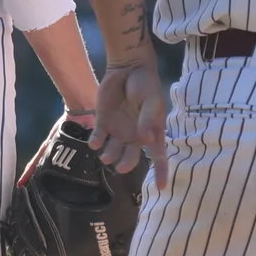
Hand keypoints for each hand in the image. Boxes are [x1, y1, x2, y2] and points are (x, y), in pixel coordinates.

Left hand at [89, 59, 166, 174]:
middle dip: (126, 164)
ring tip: (105, 156)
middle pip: (131, 157)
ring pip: (113, 151)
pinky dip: (96, 142)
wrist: (127, 68)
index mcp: (151, 132)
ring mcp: (118, 130)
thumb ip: (147, 118)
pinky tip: (94, 143)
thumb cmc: (145, 85)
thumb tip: (145, 138)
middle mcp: (134, 136)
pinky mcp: (103, 122)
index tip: (161, 187)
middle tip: (120, 166)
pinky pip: (98, 138)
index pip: (158, 156)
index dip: (161, 172)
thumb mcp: (150, 100)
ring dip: (109, 156)